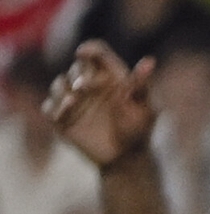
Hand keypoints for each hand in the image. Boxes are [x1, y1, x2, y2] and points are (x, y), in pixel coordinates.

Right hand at [46, 45, 153, 169]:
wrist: (127, 159)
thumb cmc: (138, 131)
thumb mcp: (144, 109)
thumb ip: (141, 85)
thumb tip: (150, 61)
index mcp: (108, 77)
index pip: (96, 53)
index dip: (89, 50)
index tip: (84, 53)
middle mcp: (88, 84)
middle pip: (77, 69)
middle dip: (79, 75)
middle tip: (84, 86)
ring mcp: (73, 100)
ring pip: (60, 85)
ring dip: (64, 89)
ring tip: (74, 99)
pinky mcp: (62, 117)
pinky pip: (50, 108)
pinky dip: (56, 107)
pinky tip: (67, 108)